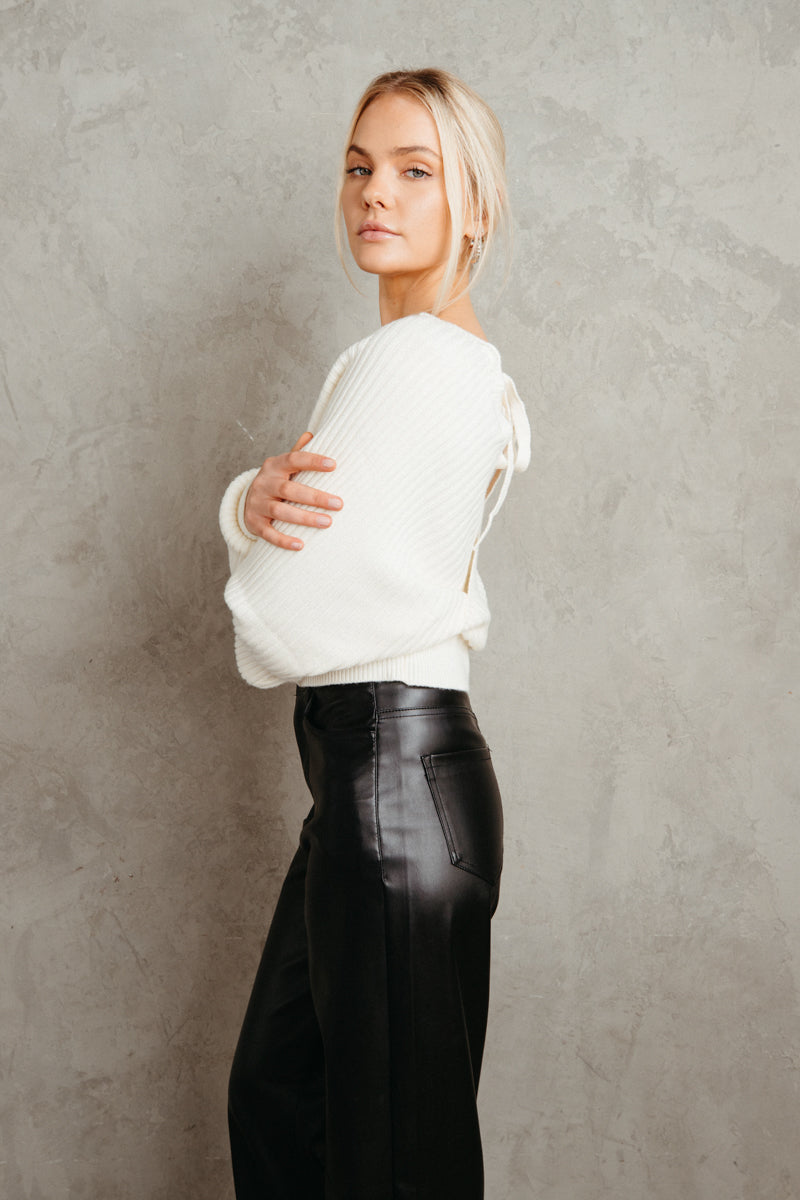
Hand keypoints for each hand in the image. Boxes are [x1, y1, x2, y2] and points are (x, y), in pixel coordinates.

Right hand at [243, 432, 341, 549]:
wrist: (248, 502)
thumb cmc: (277, 482)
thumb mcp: (284, 466)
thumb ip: (297, 452)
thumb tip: (311, 434)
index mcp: (274, 466)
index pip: (293, 460)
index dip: (312, 461)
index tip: (333, 465)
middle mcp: (263, 483)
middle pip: (289, 489)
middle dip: (315, 497)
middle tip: (339, 504)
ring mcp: (256, 504)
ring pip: (280, 511)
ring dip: (305, 518)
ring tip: (327, 522)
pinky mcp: (254, 523)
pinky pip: (268, 533)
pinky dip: (283, 540)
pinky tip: (301, 545)